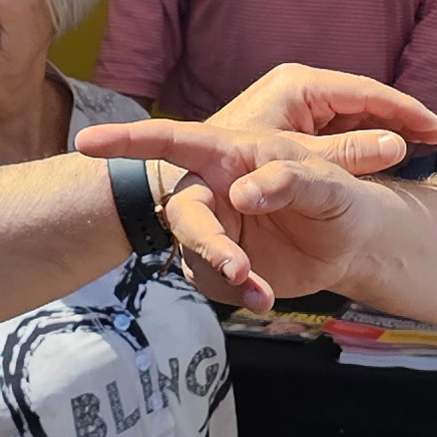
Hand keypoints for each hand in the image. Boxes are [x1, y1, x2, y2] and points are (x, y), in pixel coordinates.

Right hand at [77, 67, 436, 307]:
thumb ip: (288, 181)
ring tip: (261, 292)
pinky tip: (264, 297)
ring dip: (223, 274)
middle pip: (185, 212)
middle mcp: (214, 190)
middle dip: (205, 241)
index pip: (173, 140)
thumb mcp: (326, 184)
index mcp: (232, 154)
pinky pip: (212, 282)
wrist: (352, 243)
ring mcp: (216, 230)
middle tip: (237, 266)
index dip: (127, 140)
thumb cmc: (339, 197)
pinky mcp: (222, 266)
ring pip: (196, 254)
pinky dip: (236, 293)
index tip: (85, 142)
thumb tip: (241, 193)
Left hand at [193, 63, 436, 148]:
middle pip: (364, 100)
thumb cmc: (231, 170)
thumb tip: (399, 145)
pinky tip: (392, 156)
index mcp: (297, 86)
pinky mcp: (294, 126)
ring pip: (355, 114)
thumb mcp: (295, 163)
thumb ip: (344, 155)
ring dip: (388, 130)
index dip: (406, 111)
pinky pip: (341, 128)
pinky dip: (367, 141)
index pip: (365, 93)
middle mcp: (298, 90)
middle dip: (402, 117)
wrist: (183, 181)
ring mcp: (296, 107)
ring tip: (427, 143)